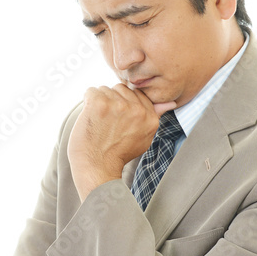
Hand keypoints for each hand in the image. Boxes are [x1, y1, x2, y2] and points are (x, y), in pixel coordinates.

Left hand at [67, 84, 176, 201]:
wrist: (98, 167)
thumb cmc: (118, 153)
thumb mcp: (144, 138)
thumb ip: (154, 117)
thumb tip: (170, 103)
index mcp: (150, 117)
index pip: (137, 94)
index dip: (124, 104)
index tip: (117, 119)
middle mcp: (137, 110)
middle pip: (121, 89)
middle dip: (113, 101)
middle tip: (108, 121)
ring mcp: (118, 105)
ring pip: (105, 89)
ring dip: (99, 102)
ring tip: (99, 121)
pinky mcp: (99, 103)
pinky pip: (91, 90)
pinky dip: (87, 102)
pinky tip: (90, 117)